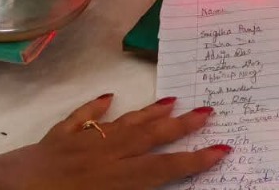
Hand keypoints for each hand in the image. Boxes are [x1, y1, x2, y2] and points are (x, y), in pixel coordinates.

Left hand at [0, 95, 228, 189]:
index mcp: (116, 179)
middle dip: (182, 127)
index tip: (221, 148)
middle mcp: (105, 156)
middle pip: (150, 138)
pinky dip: (96, 108)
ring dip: (149, 112)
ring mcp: (81, 143)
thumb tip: (153, 184)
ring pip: (124, 123)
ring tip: (172, 99)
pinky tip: (107, 97)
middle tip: (208, 110)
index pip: (164, 168)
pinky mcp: (57, 138)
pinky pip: (81, 119)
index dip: (195, 159)